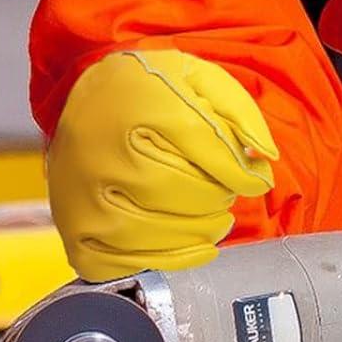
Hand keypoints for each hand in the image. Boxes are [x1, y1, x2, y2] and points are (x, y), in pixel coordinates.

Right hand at [46, 48, 276, 281]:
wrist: (86, 98)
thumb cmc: (148, 89)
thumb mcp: (199, 78)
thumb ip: (239, 113)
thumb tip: (264, 159)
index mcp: (141, 108)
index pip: (211, 152)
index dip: (244, 173)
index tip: (255, 179)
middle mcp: (106, 155)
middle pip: (188, 195)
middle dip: (220, 198)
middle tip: (224, 192)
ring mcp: (86, 200)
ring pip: (162, 234)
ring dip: (201, 231)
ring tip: (213, 217)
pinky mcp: (77, 233)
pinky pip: (129, 263)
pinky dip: (169, 259)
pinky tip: (186, 241)